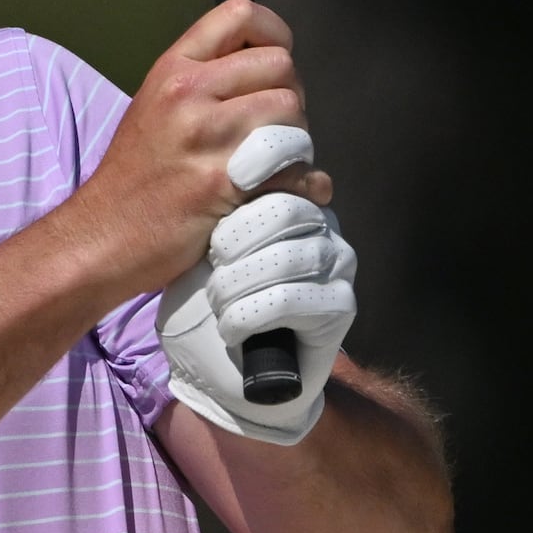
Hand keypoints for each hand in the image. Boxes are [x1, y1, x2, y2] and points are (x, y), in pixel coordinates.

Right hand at [59, 0, 333, 300]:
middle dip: (287, 99)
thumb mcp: (156, 108)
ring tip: (267, 163)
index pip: (242, 15)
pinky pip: (297, 169)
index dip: (274, 34)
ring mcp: (206, 137)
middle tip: (267, 131)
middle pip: (282, 67)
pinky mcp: (224, 181)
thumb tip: (273, 73)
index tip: (272, 66)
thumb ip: (207, 82)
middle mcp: (186, 94)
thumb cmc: (134, 179)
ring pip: (295, 115)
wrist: (102, 237)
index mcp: (172, 70)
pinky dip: (301, 186)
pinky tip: (276, 194)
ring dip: (295, 142)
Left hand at [163, 138, 358, 444]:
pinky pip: (291, 299)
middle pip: (285, 209)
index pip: (283, 169)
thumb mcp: (191, 246)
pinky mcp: (340, 306)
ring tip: (216, 302)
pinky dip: (248, 316)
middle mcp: (321, 224)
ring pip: (287, 256)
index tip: (225, 184)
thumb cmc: (197, 302)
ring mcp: (337, 263)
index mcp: (287, 198)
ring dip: (234, 285)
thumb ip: (214, 205)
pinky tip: (230, 328)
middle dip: (232, 242)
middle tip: (210, 268)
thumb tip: (223, 164)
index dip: (255, 170)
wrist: (211, 368)